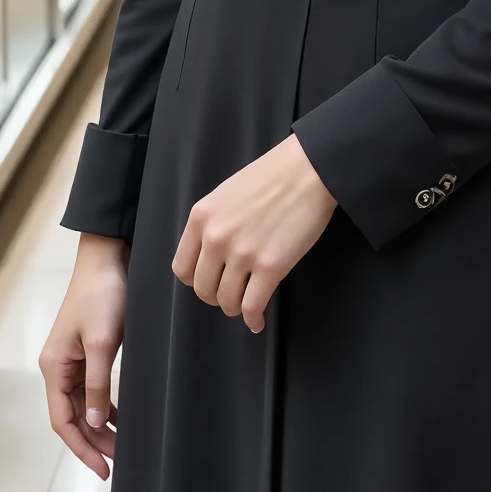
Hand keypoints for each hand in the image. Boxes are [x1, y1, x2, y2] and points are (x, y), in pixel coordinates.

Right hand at [40, 234, 127, 477]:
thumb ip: (97, 385)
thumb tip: (96, 422)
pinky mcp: (88, 350)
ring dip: (101, 426)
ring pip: (84, 405)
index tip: (103, 469)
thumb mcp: (101, 342)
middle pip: (73, 417)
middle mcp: (58, 367)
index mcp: (54, 367)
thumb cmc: (102, 295)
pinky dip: (106, 406)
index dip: (82, 448)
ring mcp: (72, 359)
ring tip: (124, 445)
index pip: (63, 421)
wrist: (108, 256)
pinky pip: (92, 389)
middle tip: (120, 461)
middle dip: (94, 441)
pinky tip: (122, 416)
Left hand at [172, 133, 336, 333]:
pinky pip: (252, 307)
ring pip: (226, 302)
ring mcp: (242, 254)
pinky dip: (254, 320)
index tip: (210, 281)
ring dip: (236, 307)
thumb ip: (213, 223)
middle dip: (216, 297)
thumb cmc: (272, 176)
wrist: (308, 170)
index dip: (197, 281)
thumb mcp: (226, 194)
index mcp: (201, 218)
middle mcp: (216, 238)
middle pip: (203, 289)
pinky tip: (258, 321)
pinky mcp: (270, 267)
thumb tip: (210, 256)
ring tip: (246, 304)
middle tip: (231, 294)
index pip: (182, 268)